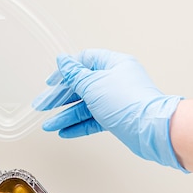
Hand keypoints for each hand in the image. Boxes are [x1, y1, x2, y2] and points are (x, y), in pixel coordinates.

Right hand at [32, 49, 185, 170]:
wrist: (149, 129)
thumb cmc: (127, 102)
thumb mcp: (93, 84)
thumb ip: (74, 74)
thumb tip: (63, 61)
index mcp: (114, 64)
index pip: (84, 61)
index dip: (65, 71)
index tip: (51, 82)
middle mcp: (115, 81)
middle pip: (81, 86)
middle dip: (60, 98)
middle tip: (43, 105)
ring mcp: (116, 100)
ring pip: (84, 106)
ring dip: (65, 116)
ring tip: (49, 125)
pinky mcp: (116, 118)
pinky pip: (92, 120)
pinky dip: (77, 126)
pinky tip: (64, 131)